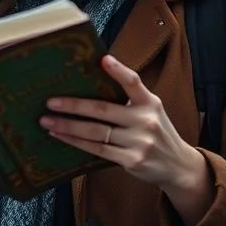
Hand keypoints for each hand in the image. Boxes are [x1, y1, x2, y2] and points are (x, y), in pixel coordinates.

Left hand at [41, 55, 203, 191]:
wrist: (178, 166)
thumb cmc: (156, 133)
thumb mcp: (151, 111)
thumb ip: (129, 100)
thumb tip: (90, 86)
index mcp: (150, 102)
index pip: (133, 82)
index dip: (118, 70)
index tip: (102, 59)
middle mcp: (146, 120)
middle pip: (103, 109)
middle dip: (73, 105)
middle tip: (50, 102)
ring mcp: (139, 141)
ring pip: (96, 131)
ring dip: (68, 126)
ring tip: (47, 121)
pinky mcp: (132, 160)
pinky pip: (98, 149)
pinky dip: (76, 142)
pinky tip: (61, 136)